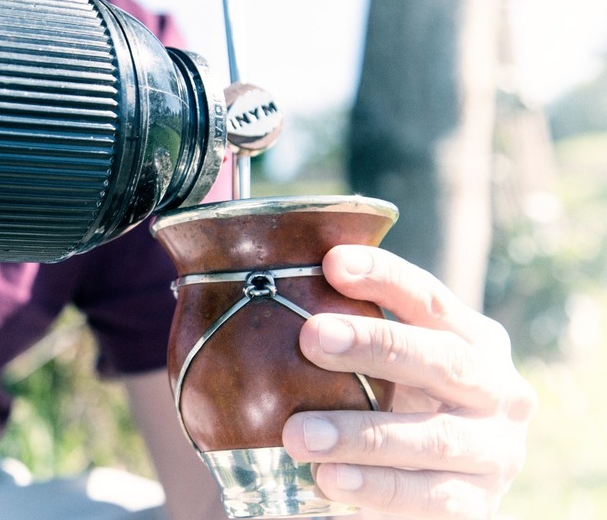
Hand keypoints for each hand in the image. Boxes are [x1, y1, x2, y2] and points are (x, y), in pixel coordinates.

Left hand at [281, 245, 536, 518]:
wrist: (443, 486)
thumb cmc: (400, 406)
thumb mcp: (391, 365)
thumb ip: (352, 335)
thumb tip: (259, 293)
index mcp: (475, 341)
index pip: (430, 298)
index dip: (385, 276)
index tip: (332, 262)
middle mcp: (497, 390)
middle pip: (441, 359)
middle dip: (376, 344)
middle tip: (311, 337)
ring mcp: (495, 451)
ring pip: (432, 437)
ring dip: (361, 434)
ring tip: (297, 434)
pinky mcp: (478, 505)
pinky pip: (427, 498)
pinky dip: (376, 488)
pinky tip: (329, 479)